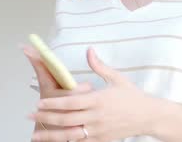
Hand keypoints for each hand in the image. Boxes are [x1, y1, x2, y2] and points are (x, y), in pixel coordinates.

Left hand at [30, 47, 156, 141]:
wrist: (150, 117)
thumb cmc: (132, 96)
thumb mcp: (116, 78)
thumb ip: (99, 65)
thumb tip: (88, 49)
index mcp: (99, 100)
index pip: (71, 102)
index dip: (54, 103)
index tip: (40, 102)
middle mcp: (97, 117)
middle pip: (67, 119)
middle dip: (46, 118)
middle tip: (30, 116)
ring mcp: (99, 131)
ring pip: (71, 135)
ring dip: (52, 135)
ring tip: (35, 134)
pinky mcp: (102, 140)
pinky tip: (54, 141)